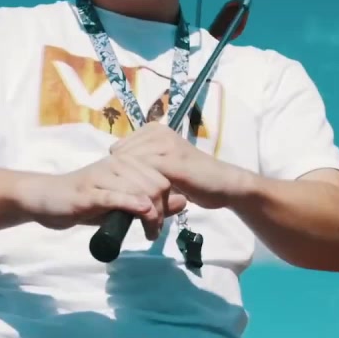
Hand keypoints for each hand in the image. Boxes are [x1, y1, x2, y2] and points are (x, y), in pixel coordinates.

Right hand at [16, 155, 188, 239]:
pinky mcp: (90, 193)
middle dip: (162, 211)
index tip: (160, 222)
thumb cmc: (85, 201)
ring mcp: (103, 176)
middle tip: (153, 232)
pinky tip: (142, 214)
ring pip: (141, 191)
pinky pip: (117, 197)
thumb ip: (153, 202)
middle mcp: (118, 164)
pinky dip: (133, 205)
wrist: (47, 198)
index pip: (163, 178)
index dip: (168, 202)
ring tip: (149, 233)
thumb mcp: (123, 202)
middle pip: (157, 185)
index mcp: (127, 162)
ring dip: (151, 216)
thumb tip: (184, 201)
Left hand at [109, 122, 250, 208]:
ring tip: (132, 206)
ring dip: (128, 187)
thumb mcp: (163, 167)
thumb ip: (143, 164)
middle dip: (120, 179)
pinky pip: (144, 175)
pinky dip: (139, 192)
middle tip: (127, 201)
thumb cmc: (194, 178)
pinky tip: (142, 207)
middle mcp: (157, 132)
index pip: (117, 149)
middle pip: (120, 157)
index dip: (117, 171)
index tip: (124, 190)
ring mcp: (164, 144)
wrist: (223, 184)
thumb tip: (115, 170)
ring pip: (130, 166)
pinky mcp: (171, 160)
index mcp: (153, 130)